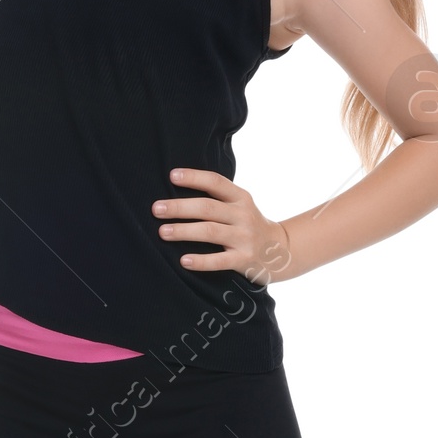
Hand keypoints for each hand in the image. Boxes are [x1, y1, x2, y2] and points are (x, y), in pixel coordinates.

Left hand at [152, 168, 292, 285]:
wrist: (280, 251)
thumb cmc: (248, 225)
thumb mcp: (240, 206)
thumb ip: (217, 198)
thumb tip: (176, 186)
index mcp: (241, 197)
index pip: (216, 182)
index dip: (194, 177)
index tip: (171, 176)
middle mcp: (243, 215)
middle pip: (208, 207)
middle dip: (180, 207)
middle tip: (156, 209)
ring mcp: (244, 238)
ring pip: (210, 232)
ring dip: (184, 231)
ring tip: (162, 232)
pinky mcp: (244, 259)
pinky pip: (219, 261)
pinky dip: (200, 261)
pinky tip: (183, 260)